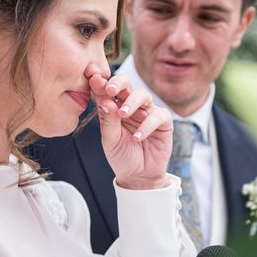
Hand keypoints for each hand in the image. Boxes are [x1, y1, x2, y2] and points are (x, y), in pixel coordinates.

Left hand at [89, 73, 172, 189]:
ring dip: (132, 102)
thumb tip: (105, 101)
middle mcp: (131, 106)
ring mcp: (147, 112)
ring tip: (123, 114)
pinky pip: (158, 115)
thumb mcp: (110, 140)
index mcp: (114, 107)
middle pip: (127, 85)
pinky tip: (137, 137)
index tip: (94, 79)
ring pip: (143, 95)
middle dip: (118, 83)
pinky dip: (147, 125)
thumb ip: (108, 121)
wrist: (138, 176)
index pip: (107, 91)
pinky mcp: (163, 122)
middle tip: (110, 89)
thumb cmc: (122, 156)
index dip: (101, 83)